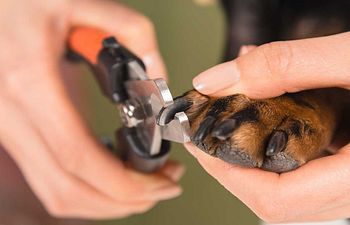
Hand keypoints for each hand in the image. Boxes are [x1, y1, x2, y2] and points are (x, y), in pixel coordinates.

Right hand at [0, 0, 181, 218]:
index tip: (162, 182)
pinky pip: (47, 179)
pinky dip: (84, 190)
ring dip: (104, 202)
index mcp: (30, 83)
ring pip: (55, 192)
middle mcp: (11, 117)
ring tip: (144, 187)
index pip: (80, 156)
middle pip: (69, 187)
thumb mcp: (80, 2)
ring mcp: (6, 131)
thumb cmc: (24, 1)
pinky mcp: (11, 134)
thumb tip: (158, 72)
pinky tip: (111, 176)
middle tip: (163, 188)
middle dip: (123, 199)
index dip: (124, 182)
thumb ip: (132, 31)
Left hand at [186, 32, 349, 222]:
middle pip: (278, 199)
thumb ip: (286, 65)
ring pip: (293, 187)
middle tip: (208, 135)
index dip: (229, 176)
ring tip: (235, 120)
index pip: (279, 201)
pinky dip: (282, 144)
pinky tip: (274, 113)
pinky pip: (311, 169)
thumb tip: (219, 79)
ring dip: (254, 155)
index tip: (199, 145)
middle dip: (233, 168)